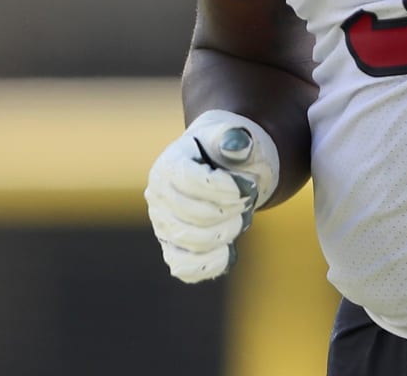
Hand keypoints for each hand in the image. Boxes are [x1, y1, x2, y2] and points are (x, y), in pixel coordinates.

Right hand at [145, 110, 280, 282]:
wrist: (213, 168)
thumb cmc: (221, 152)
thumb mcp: (230, 137)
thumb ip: (235, 139)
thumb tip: (236, 145)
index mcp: (169, 165)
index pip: (190, 180)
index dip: (223, 187)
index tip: (248, 186)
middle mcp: (158, 197)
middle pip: (194, 215)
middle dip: (231, 211)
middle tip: (248, 202)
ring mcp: (162, 226)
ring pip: (193, 242)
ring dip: (226, 233)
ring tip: (241, 220)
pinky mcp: (172, 249)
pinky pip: (186, 268)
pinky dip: (211, 263)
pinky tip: (228, 249)